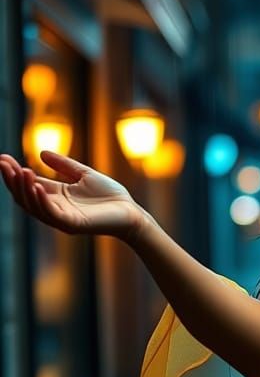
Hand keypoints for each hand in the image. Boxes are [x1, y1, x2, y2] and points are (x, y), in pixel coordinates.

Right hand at [0, 150, 144, 241]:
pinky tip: (36, 186)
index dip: (14, 172)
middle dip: (12, 180)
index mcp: (56, 196)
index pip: (28, 184)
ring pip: (34, 205)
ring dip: (24, 189)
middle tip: (3, 163)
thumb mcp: (84, 174)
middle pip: (25, 196)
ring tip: (21, 171)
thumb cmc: (111, 196)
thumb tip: (41, 152)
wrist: (131, 211)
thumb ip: (64, 165)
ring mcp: (62, 218)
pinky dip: (41, 200)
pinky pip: (51, 213)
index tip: (2, 158)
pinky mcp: (73, 224)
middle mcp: (55, 208)